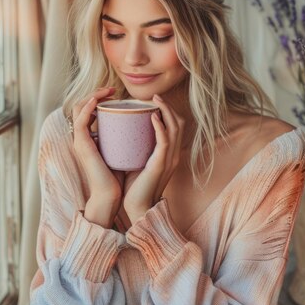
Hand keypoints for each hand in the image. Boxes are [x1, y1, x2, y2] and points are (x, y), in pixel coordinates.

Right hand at [71, 87, 121, 227]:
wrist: (110, 196)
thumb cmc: (119, 177)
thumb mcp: (121, 151)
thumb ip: (124, 139)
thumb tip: (140, 126)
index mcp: (90, 138)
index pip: (87, 111)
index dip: (98, 99)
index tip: (115, 95)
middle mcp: (82, 137)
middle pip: (81, 106)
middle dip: (95, 93)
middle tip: (112, 89)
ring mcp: (80, 141)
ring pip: (78, 109)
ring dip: (92, 95)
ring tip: (107, 91)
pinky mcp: (82, 145)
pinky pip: (80, 120)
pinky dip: (88, 107)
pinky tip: (99, 100)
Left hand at [122, 94, 184, 222]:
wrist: (138, 208)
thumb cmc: (135, 188)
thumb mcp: (138, 163)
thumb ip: (137, 149)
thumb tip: (125, 135)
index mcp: (168, 154)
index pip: (175, 128)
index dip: (168, 112)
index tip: (154, 101)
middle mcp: (173, 155)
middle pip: (179, 124)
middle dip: (168, 107)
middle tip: (155, 96)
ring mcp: (169, 159)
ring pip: (175, 128)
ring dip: (166, 111)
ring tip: (155, 100)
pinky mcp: (161, 164)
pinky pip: (165, 141)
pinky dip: (160, 127)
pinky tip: (153, 117)